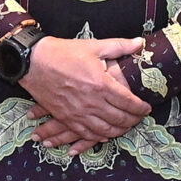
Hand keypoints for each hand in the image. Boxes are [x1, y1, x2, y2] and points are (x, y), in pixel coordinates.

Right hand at [23, 36, 149, 150]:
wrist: (34, 62)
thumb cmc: (64, 53)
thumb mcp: (93, 46)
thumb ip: (119, 46)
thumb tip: (140, 43)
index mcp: (101, 84)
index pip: (129, 103)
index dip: (141, 108)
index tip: (147, 108)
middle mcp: (92, 102)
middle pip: (120, 119)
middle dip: (133, 121)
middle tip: (139, 118)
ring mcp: (79, 113)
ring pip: (105, 130)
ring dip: (119, 131)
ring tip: (126, 127)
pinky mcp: (67, 118)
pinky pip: (86, 133)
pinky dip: (99, 137)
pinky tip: (105, 135)